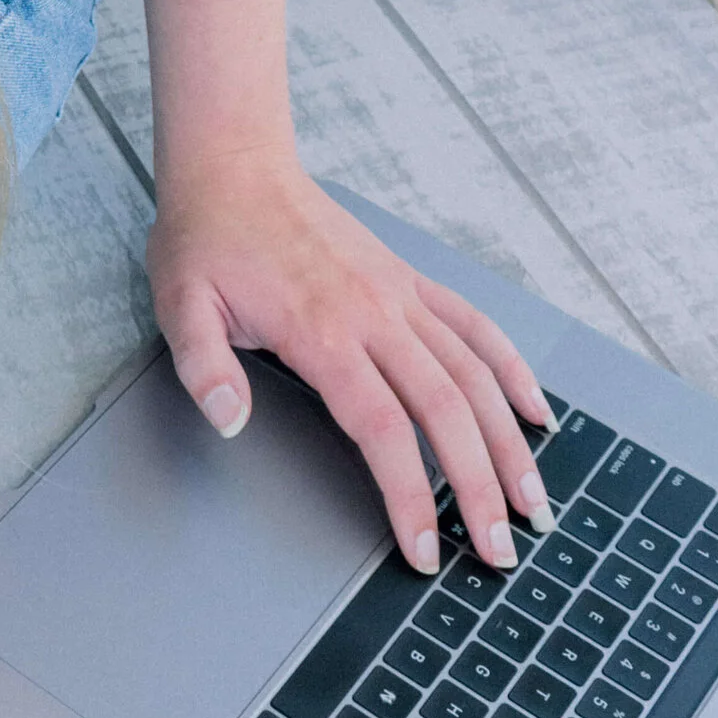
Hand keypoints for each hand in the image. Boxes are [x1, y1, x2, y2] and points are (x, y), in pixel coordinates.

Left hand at [147, 155, 552, 571]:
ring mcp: (399, 294)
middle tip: (501, 550)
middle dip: (480, 486)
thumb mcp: (181, 304)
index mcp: (322, 331)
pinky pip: (475, 325)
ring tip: (534, 501)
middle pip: (447, 410)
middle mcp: (375, 314)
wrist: (235, 166)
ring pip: (475, 374)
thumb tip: (230, 421)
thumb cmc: (208, 238)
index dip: (410, 494)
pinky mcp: (408, 279)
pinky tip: (536, 410)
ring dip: (510, 441)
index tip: (424, 550)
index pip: (383, 429)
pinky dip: (512, 368)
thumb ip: (204, 368)